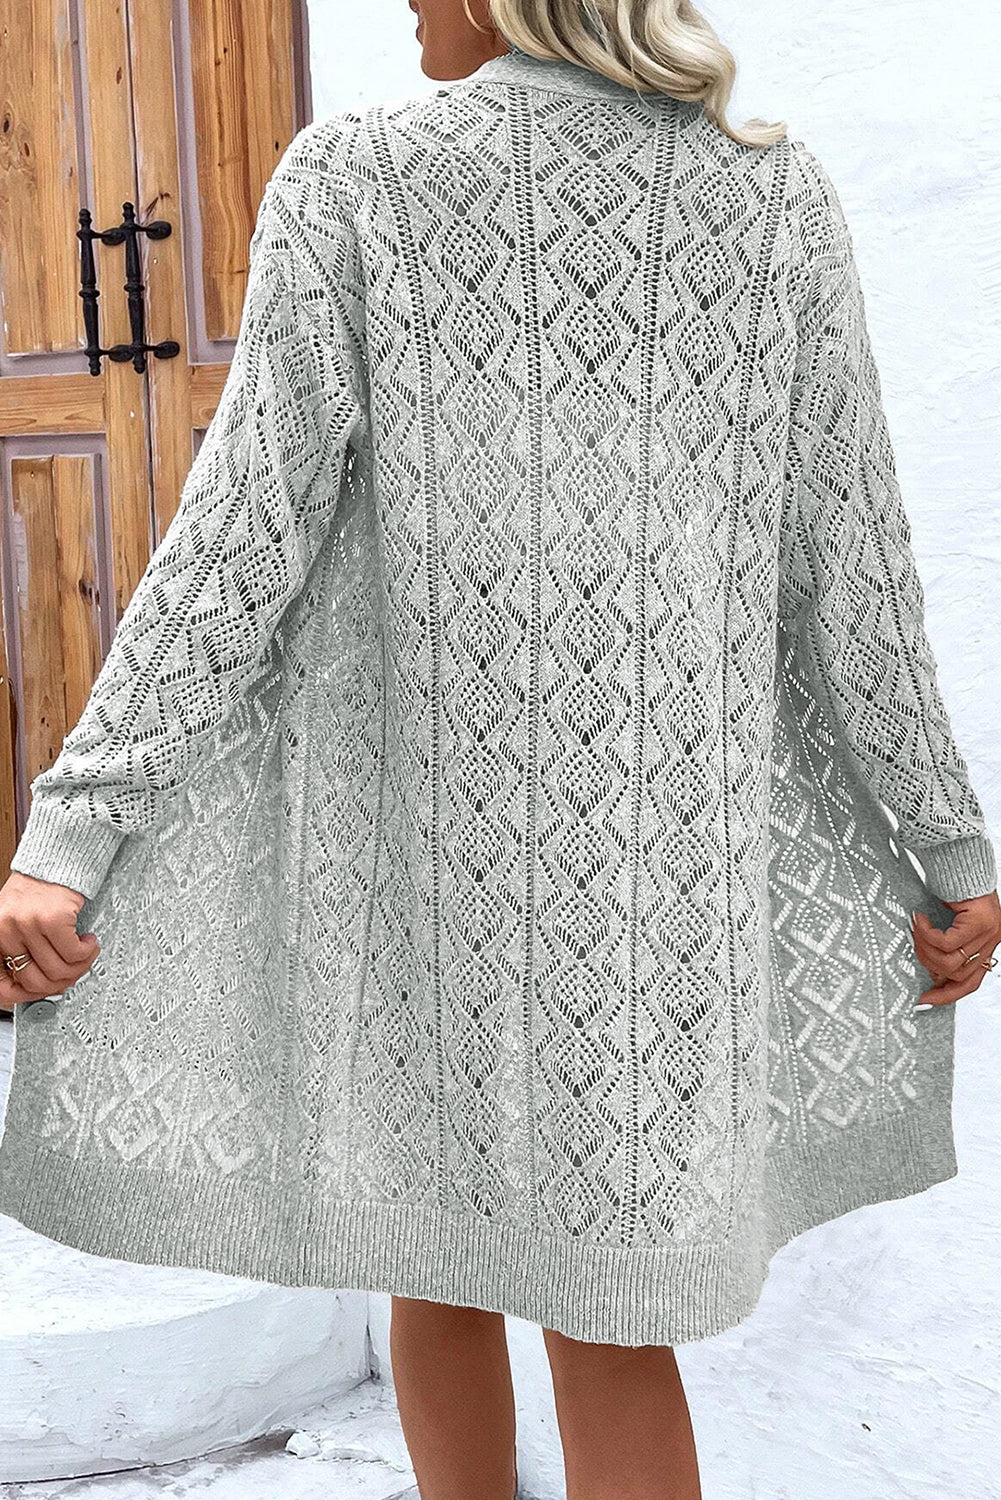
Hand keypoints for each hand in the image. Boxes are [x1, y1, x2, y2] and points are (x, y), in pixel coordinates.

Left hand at [0, 872, 99, 1011]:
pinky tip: (88, 943)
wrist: (56, 860)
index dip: (24, 997)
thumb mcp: (17, 922)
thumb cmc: (38, 890)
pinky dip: (87, 953)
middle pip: (37, 982)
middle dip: (61, 982)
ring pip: (59, 970)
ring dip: (79, 967)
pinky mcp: (54, 919)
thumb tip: (36, 985)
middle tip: (72, 972)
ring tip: (84, 954)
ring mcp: (30, 925)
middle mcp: (9, 930)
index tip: (41, 993)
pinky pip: (74, 953)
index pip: (4, 984)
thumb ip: (22, 951)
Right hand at [911, 891, 1000, 1005]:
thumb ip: (946, 948)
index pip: (971, 983)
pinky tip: (920, 920)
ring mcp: (989, 933)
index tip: (925, 1001)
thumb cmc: (955, 888)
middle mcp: (993, 942)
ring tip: (916, 929)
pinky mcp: (980, 923)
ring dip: (925, 948)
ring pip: (949, 961)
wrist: (961, 858)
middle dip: (928, 964)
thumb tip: (930, 972)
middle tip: (914, 944)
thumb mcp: (950, 925)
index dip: (947, 995)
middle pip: (957, 975)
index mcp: (987, 946)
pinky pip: (946, 942)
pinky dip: (927, 934)